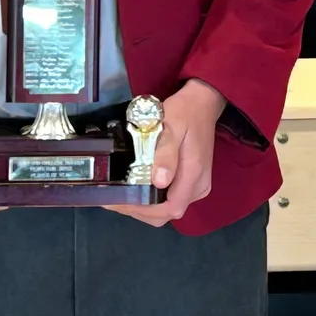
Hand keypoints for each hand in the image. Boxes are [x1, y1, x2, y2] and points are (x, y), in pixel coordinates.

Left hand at [108, 80, 225, 226]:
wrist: (203, 102)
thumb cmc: (185, 112)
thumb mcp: (171, 126)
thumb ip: (165, 154)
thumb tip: (159, 181)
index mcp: (194, 174)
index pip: (169, 208)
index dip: (142, 210)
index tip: (119, 201)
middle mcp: (198, 186)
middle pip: (167, 213)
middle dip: (138, 211)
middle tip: (113, 199)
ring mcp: (197, 185)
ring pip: (167, 209)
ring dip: (143, 208)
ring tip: (119, 196)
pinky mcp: (193, 182)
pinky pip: (171, 200)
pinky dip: (151, 201)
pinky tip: (136, 190)